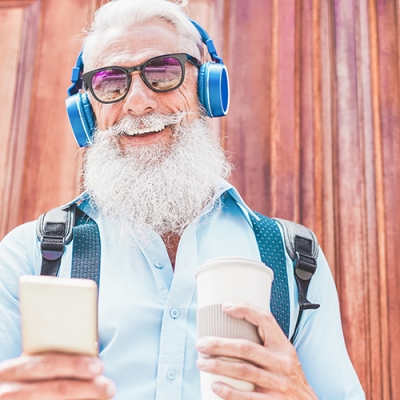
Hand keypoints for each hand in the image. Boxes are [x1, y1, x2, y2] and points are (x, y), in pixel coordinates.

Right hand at [0, 353, 115, 398]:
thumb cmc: (20, 384)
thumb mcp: (25, 371)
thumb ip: (47, 363)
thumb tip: (90, 359)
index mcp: (11, 370)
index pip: (48, 364)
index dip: (75, 365)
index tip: (99, 366)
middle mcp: (8, 392)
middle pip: (56, 389)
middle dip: (88, 388)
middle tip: (109, 388)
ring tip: (104, 398)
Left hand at [196, 302, 317, 399]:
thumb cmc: (290, 378)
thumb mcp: (284, 356)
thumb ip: (265, 344)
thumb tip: (233, 328)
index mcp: (283, 347)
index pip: (266, 320)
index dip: (245, 310)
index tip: (225, 307)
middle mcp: (281, 363)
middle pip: (246, 348)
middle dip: (220, 344)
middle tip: (201, 343)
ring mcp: (278, 384)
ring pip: (243, 370)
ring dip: (218, 366)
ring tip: (201, 362)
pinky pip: (247, 398)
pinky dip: (229, 392)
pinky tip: (215, 386)